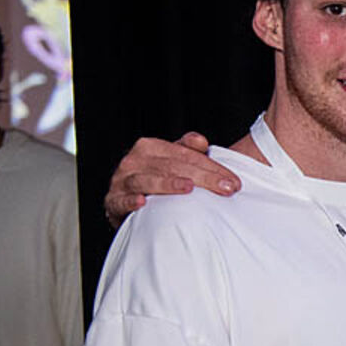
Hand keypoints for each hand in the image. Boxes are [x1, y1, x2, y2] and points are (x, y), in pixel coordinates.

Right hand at [104, 132, 239, 226]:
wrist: (126, 204)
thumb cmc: (156, 180)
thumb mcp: (173, 163)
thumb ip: (187, 151)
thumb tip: (200, 141)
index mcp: (150, 148)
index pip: (185, 155)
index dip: (212, 168)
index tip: (233, 182)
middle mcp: (133, 161)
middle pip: (171, 166)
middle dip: (202, 178)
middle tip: (226, 189)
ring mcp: (121, 181)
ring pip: (146, 180)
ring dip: (168, 184)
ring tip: (188, 187)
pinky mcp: (112, 202)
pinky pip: (121, 200)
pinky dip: (131, 200)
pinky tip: (143, 202)